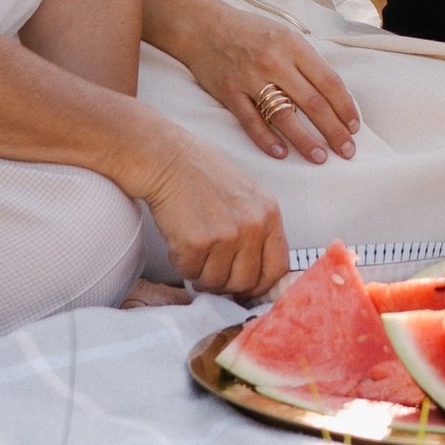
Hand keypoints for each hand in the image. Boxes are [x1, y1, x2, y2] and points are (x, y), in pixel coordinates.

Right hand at [138, 136, 288, 298]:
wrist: (167, 158)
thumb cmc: (202, 174)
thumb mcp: (246, 194)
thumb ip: (257, 227)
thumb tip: (256, 270)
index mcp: (268, 213)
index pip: (277, 268)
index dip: (259, 284)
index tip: (244, 286)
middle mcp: (252, 226)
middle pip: (246, 282)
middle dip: (225, 282)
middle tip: (209, 267)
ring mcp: (225, 236)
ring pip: (216, 282)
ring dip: (200, 273)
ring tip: (192, 248)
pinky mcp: (196, 243)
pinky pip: (190, 272)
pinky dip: (181, 263)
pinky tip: (178, 242)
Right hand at [153, 0, 358, 162]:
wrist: (204, 26)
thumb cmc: (251, 32)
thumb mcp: (285, 36)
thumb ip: (306, 62)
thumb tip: (334, 96)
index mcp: (294, 45)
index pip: (329, 82)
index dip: (345, 107)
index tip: (354, 126)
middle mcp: (274, 61)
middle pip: (312, 102)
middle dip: (334, 130)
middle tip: (347, 151)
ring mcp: (251, 78)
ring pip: (285, 116)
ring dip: (305, 141)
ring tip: (320, 157)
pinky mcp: (229, 93)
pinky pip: (251, 121)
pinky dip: (267, 140)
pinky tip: (281, 154)